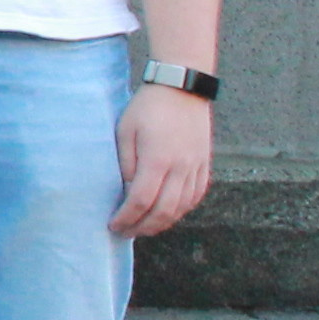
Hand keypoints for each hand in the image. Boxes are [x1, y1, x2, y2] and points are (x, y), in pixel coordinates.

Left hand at [112, 84, 216, 237]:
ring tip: (144, 226)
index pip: (140, 201)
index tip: (113, 224)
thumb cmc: (147, 107)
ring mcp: (196, 167)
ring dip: (162, 223)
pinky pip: (196, 196)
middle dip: (143, 227)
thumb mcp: (125, 132)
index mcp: (157, 160)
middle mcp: (180, 168)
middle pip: (163, 212)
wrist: (182, 88)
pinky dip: (181, 210)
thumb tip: (125, 192)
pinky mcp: (205, 164)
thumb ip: (126, 164)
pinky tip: (168, 212)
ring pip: (182, 208)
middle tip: (126, 232)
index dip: (126, 218)